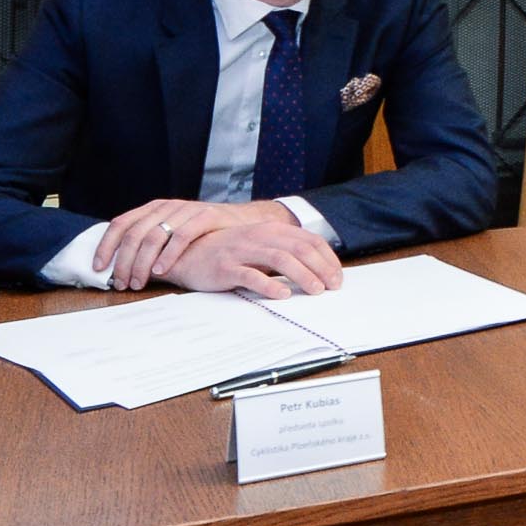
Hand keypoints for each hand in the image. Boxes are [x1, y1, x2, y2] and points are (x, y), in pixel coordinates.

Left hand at [94, 197, 296, 290]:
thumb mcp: (172, 232)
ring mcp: (186, 210)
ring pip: (153, 236)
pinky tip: (161, 271)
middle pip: (134, 233)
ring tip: (138, 283)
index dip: (106, 246)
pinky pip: (181, 236)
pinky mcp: (206, 216)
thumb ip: (150, 243)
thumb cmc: (204, 234)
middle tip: (120, 283)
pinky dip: (167, 255)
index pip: (120, 224)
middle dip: (123, 261)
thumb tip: (119, 267)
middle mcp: (166, 207)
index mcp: (153, 209)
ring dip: (141, 263)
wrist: (243, 222)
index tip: (98, 268)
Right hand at [162, 221, 344, 299]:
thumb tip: (316, 271)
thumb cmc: (229, 252)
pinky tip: (282, 295)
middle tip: (332, 287)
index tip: (338, 278)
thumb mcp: (259, 246)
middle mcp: (260, 236)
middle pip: (299, 249)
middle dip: (320, 268)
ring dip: (302, 275)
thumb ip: (283, 252)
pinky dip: (269, 285)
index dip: (327, 258)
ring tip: (315, 291)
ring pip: (280, 259)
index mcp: (271, 230)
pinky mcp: (226, 267)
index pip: (309, 240)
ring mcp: (242, 250)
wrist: (187, 252)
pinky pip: (251, 275)